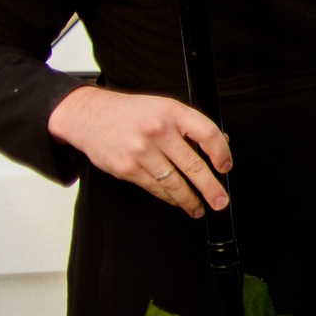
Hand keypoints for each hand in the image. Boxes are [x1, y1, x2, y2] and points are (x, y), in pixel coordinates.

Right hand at [47, 85, 231, 217]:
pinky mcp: (126, 168)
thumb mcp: (165, 107)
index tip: (225, 167)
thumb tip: (220, 144)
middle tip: (220, 201)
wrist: (90, 116)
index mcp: (173, 112)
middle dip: (210, 188)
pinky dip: (169, 197)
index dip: (222, 154)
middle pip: (193, 165)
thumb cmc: (131, 112)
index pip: (208, 134)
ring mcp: (141, 151)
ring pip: (174, 182)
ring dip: (189, 199)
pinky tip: (177, 201)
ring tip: (199, 208)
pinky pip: (155, 188)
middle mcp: (158, 131)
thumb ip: (191, 125)